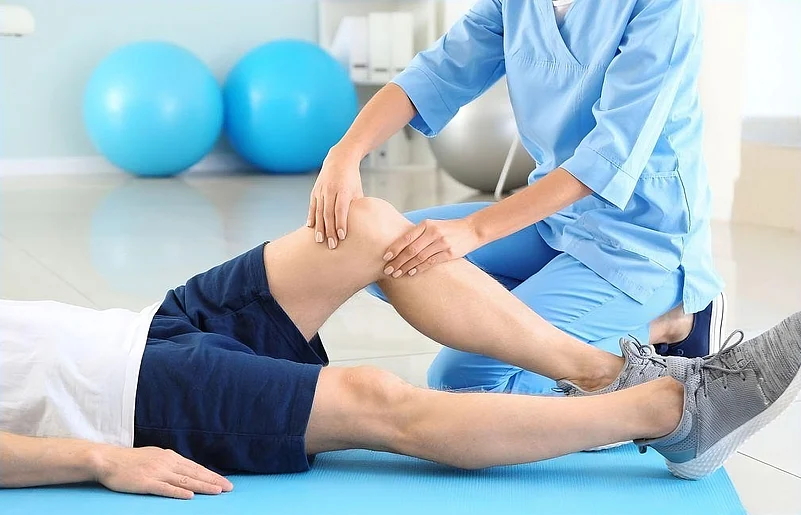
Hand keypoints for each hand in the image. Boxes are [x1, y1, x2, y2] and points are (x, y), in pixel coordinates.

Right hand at [93, 445, 233, 499]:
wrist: (108, 460)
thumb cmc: (131, 461)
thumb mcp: (155, 457)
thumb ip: (170, 463)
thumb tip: (186, 470)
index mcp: (170, 457)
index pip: (195, 467)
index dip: (211, 475)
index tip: (224, 482)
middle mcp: (167, 463)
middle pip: (194, 473)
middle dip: (213, 481)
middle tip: (229, 487)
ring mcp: (157, 472)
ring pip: (184, 480)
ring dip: (202, 486)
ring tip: (217, 491)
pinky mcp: (146, 482)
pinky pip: (165, 488)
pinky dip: (178, 492)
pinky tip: (190, 496)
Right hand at [307, 149, 363, 248]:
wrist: (340, 159)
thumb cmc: (352, 179)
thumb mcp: (357, 190)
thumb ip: (356, 207)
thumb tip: (359, 226)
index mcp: (343, 189)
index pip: (341, 210)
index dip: (341, 224)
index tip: (342, 237)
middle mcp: (330, 190)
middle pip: (328, 214)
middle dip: (329, 231)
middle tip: (331, 246)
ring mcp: (320, 190)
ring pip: (318, 212)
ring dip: (319, 227)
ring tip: (319, 241)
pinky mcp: (314, 191)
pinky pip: (312, 206)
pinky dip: (311, 217)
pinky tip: (310, 227)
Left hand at [382, 218, 479, 277]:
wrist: (471, 229)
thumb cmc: (448, 229)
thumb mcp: (432, 225)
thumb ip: (417, 233)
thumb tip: (397, 245)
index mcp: (426, 224)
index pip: (406, 237)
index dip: (394, 248)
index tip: (385, 257)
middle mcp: (433, 232)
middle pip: (411, 250)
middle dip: (398, 261)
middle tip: (388, 270)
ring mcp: (442, 243)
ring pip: (420, 257)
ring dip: (407, 267)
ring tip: (397, 274)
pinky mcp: (449, 253)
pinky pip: (431, 262)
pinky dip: (420, 268)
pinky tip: (412, 273)